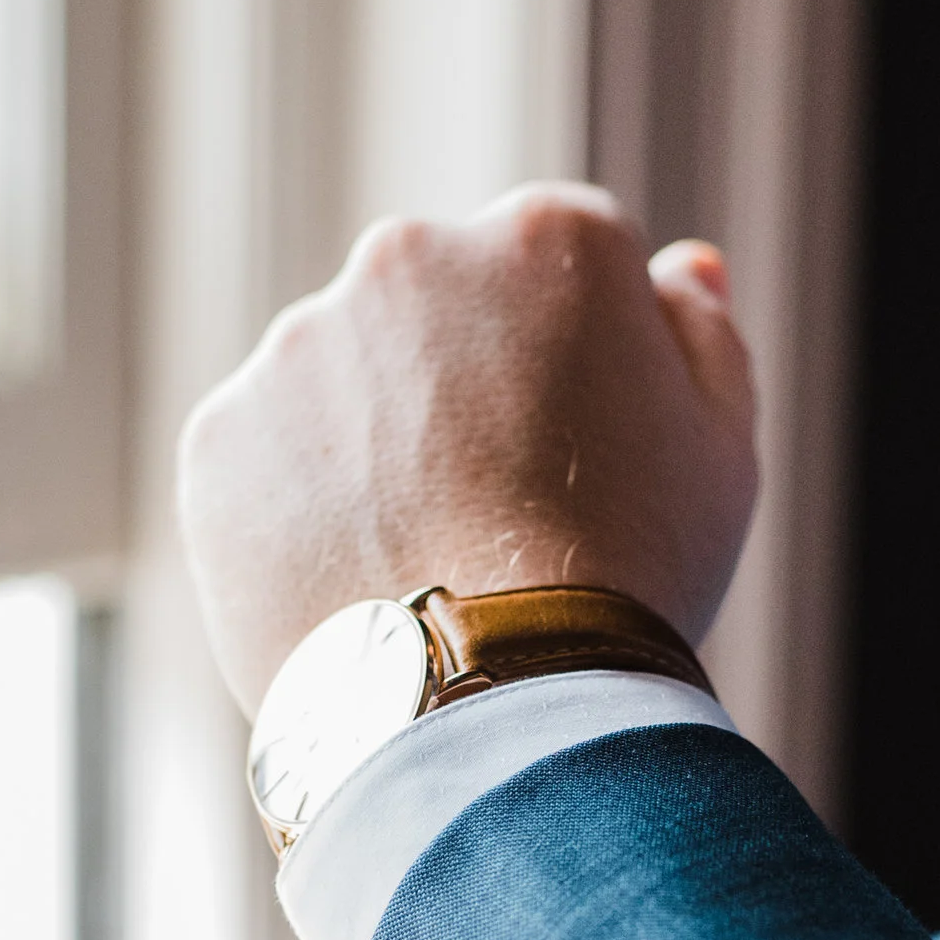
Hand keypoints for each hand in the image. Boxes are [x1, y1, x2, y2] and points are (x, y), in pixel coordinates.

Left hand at [177, 183, 759, 717]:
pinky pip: (264, 460)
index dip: (575, 360)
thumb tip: (680, 264)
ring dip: (373, 442)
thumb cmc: (634, 574)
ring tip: (424, 556)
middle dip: (462, 382)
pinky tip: (356, 582)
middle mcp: (408, 256)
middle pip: (437, 307)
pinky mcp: (220, 436)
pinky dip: (297, 510)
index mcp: (545, 238)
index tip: (582, 447)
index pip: (558, 266)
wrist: (493, 701)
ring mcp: (298, 345)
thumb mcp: (719, 448)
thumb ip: (702, 335)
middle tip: (498, 507)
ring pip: (341, 381)